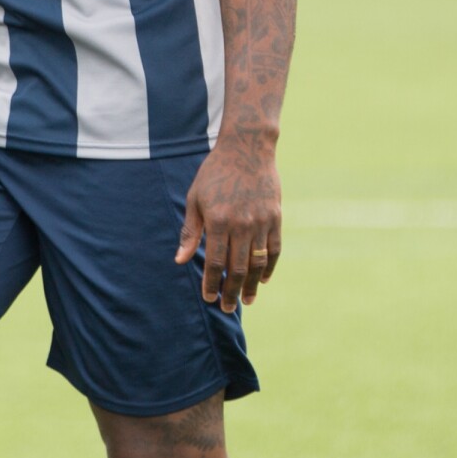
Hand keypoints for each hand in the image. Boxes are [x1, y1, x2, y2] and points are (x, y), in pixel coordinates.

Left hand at [175, 139, 281, 311]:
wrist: (247, 149)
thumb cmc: (215, 173)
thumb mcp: (195, 199)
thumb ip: (190, 232)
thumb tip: (180, 260)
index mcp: (218, 220)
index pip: (215, 262)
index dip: (212, 283)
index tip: (209, 298)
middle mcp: (242, 224)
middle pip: (237, 268)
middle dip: (232, 291)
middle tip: (228, 308)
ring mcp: (262, 221)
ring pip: (258, 263)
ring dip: (251, 285)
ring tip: (247, 300)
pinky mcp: (276, 217)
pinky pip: (274, 249)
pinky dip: (269, 267)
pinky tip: (262, 279)